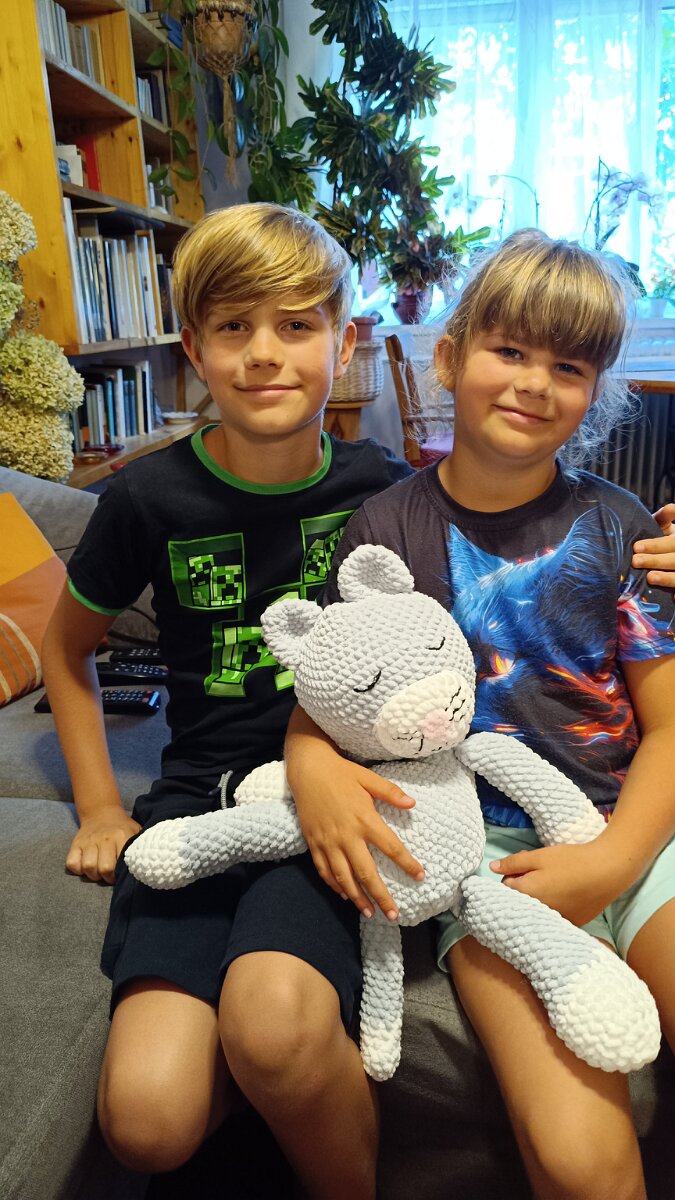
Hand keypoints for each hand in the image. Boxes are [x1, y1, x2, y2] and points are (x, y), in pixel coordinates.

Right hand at [66, 806, 140, 883]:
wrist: (102, 812)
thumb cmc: (121, 827)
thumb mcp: (135, 831)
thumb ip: (139, 846)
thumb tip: (144, 864)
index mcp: (121, 836)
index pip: (119, 864)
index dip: (119, 875)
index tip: (120, 876)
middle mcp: (104, 838)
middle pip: (103, 868)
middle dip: (107, 878)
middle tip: (109, 876)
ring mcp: (88, 841)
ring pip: (87, 867)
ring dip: (93, 875)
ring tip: (98, 873)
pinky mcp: (76, 843)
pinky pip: (71, 863)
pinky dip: (78, 869)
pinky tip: (85, 867)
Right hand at [290, 748, 424, 920]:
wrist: (308, 769)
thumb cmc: (341, 773)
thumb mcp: (369, 778)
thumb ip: (390, 792)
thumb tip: (412, 804)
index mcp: (365, 819)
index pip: (391, 847)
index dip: (407, 864)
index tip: (420, 876)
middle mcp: (347, 835)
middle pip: (366, 872)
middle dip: (381, 896)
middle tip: (394, 915)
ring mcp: (328, 841)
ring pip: (343, 877)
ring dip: (357, 898)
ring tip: (369, 913)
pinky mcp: (313, 842)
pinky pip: (324, 870)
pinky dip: (334, 885)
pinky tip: (344, 895)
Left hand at [489, 841, 628, 926]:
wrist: (608, 871)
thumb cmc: (571, 861)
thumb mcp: (539, 857)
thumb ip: (513, 863)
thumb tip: (492, 868)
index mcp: (526, 896)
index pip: (505, 890)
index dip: (512, 875)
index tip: (523, 866)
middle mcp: (538, 914)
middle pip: (521, 902)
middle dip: (523, 888)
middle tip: (539, 871)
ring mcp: (556, 922)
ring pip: (538, 910)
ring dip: (538, 899)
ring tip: (553, 881)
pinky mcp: (573, 923)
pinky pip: (554, 917)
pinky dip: (554, 907)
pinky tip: (565, 894)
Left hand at [633, 503, 674, 586]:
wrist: (664, 554)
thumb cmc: (660, 539)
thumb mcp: (663, 527)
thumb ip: (664, 518)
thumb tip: (672, 507)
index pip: (671, 543)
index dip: (656, 545)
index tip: (636, 547)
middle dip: (656, 560)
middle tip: (636, 561)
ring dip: (667, 578)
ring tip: (650, 577)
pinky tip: (673, 597)